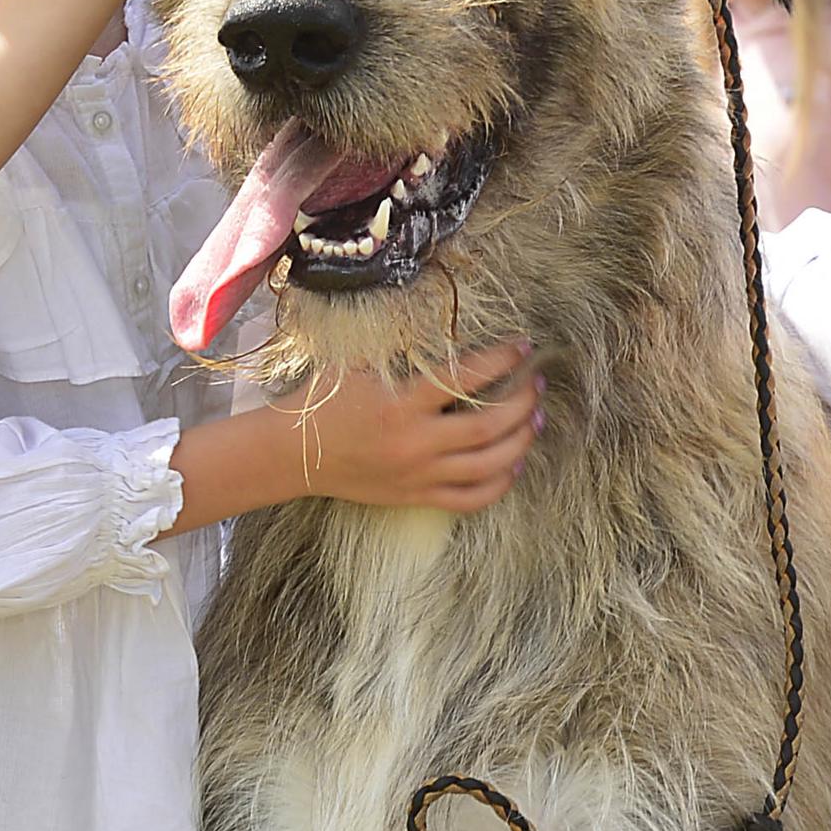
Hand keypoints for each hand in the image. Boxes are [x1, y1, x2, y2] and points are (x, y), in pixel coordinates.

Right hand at [297, 338, 541, 512]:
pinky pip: (471, 499)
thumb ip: (404, 355)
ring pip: (489, 465)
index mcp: (402, 404)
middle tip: (537, 383)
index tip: (523, 345)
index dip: (502, 359)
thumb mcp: (360, 366)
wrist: (294, 454)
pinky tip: (512, 465)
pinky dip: (499, 484)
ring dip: (521, 441)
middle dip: (523, 402)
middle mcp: (415, 442)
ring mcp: (418, 474)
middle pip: (490, 426)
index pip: (467, 378)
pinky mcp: (416, 496)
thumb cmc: (325, 402)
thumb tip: (449, 332)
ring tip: (536, 419)